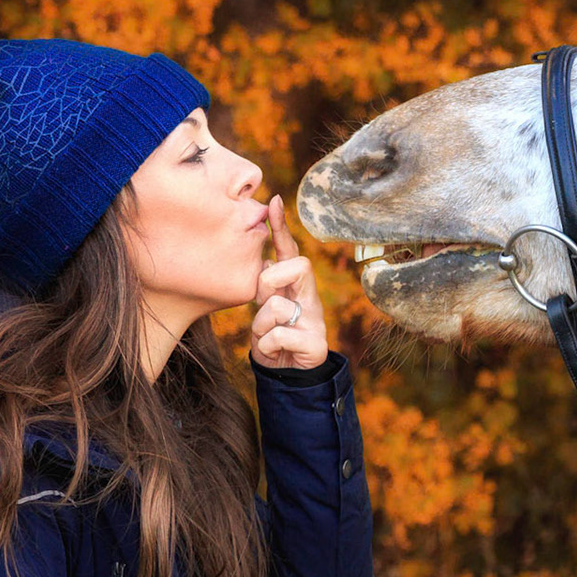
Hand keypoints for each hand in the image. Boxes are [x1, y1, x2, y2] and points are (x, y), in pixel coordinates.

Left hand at [253, 196, 328, 369]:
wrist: (289, 375)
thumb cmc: (273, 337)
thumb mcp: (264, 309)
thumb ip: (265, 287)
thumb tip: (263, 261)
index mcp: (294, 286)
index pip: (288, 251)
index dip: (280, 227)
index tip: (272, 201)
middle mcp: (308, 297)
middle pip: (298, 266)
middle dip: (272, 279)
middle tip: (265, 299)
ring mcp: (314, 319)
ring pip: (277, 307)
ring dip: (261, 326)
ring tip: (267, 336)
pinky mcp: (314, 342)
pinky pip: (278, 337)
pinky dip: (268, 347)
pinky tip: (276, 351)